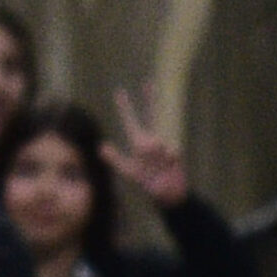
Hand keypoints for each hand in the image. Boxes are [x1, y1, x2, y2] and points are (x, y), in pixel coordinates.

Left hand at [102, 86, 189, 207]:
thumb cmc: (147, 182)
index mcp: (139, 141)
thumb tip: (101, 146)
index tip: (120, 91)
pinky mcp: (176, 153)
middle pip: (151, 115)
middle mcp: (152, 139)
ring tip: (155, 165)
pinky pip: (170, 152)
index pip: (131, 121)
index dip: (125, 107)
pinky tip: (169, 166)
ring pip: (155, 143)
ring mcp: (164, 144)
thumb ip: (116, 159)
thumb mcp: (129, 172)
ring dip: (153, 154)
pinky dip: (168, 160)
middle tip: (148, 81)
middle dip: (149, 99)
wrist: (168, 194)